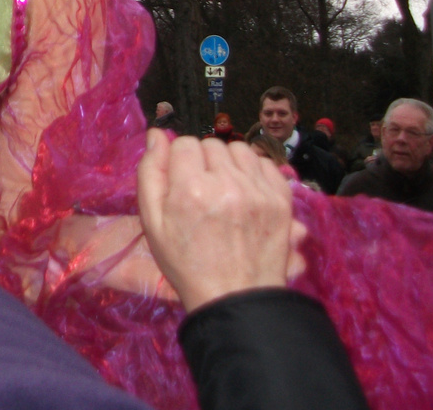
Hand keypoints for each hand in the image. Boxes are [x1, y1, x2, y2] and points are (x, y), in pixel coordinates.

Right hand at [137, 129, 303, 312]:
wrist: (235, 298)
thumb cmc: (186, 262)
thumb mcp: (153, 222)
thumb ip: (151, 173)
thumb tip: (156, 135)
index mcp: (190, 188)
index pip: (183, 144)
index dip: (179, 161)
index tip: (181, 182)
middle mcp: (227, 183)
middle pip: (211, 145)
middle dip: (204, 162)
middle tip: (202, 190)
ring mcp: (258, 191)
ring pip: (239, 150)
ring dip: (229, 163)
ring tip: (225, 189)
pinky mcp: (281, 199)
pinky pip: (265, 163)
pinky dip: (253, 171)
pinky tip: (245, 191)